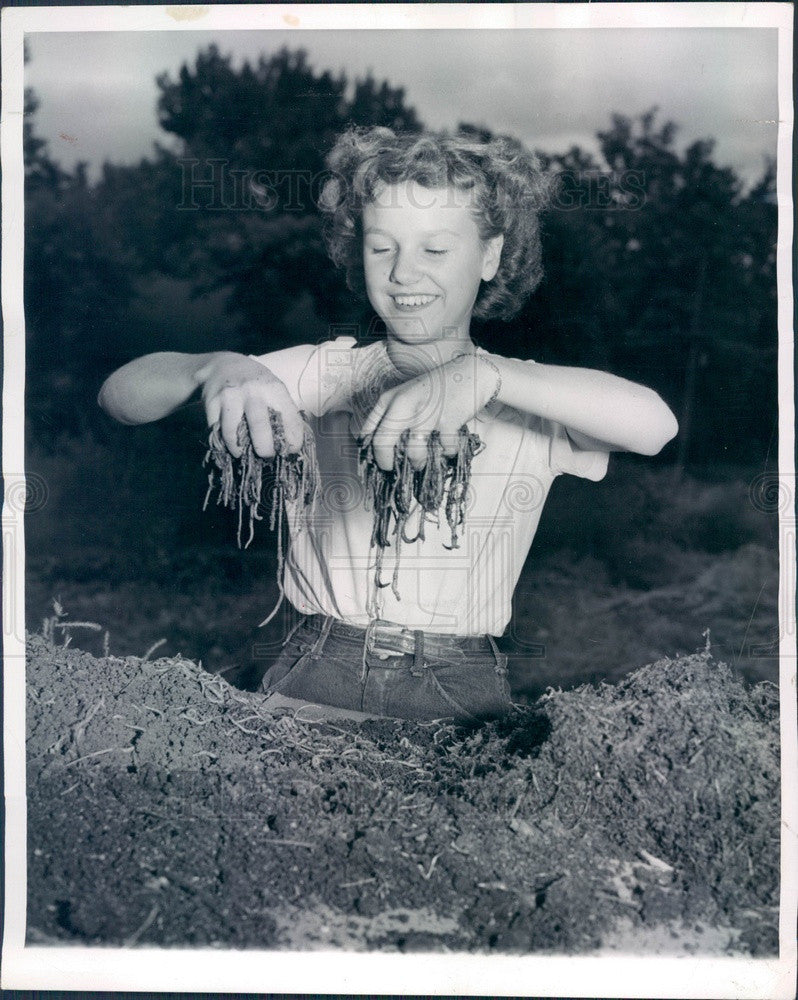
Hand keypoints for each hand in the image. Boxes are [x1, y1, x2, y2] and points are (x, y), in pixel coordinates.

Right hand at [196, 353, 304, 457]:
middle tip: (266, 456)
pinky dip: (222, 441)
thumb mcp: (273, 388)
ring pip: (233, 432)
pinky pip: (216, 429)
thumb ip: (283, 410)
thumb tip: (292, 442)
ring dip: (238, 449)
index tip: (291, 451)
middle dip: (265, 449)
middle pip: (260, 427)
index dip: (292, 440)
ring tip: (242, 453)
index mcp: (274, 388)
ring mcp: (230, 396)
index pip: (289, 418)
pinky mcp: (211, 402)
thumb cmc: (255, 382)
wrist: (223, 364)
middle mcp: (253, 390)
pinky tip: (227, 443)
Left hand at [357, 353, 497, 470]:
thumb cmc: (436, 388)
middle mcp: (404, 404)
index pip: (368, 431)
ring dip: (417, 463)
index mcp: (390, 399)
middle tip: (391, 469)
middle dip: (386, 462)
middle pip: (382, 443)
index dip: (370, 451)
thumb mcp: (406, 396)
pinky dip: (447, 452)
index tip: (376, 461)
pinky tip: (448, 446)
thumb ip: (391, 416)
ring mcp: (425, 413)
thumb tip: (380, 450)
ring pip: (413, 452)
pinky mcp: (448, 421)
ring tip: (420, 463)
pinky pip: (444, 449)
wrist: (471, 372)